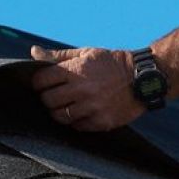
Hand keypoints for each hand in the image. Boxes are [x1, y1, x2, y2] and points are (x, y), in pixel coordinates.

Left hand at [30, 45, 145, 130]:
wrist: (145, 77)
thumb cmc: (113, 63)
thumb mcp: (89, 53)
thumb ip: (60, 55)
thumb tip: (34, 51)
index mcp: (77, 69)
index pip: (41, 81)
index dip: (41, 82)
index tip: (48, 82)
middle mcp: (83, 89)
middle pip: (47, 100)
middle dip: (50, 97)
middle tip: (60, 94)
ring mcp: (92, 107)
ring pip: (60, 116)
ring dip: (62, 111)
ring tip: (73, 103)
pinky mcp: (102, 121)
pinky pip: (78, 126)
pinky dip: (79, 120)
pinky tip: (87, 110)